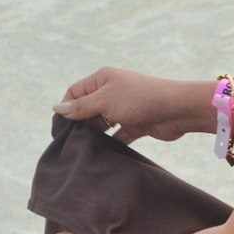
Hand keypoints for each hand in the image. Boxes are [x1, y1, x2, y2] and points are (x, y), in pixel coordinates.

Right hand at [53, 67, 202, 145]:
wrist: (177, 109)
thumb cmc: (140, 99)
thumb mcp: (105, 101)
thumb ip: (81, 107)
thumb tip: (57, 108)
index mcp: (103, 79)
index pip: (75, 92)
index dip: (65, 107)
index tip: (58, 128)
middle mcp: (112, 91)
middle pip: (87, 108)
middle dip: (79, 123)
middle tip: (69, 142)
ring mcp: (124, 108)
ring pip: (102, 123)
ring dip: (94, 135)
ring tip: (83, 150)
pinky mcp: (135, 124)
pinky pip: (117, 135)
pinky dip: (110, 143)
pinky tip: (101, 154)